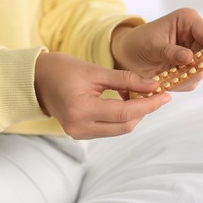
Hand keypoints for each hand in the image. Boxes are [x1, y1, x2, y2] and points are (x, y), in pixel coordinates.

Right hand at [34, 52, 171, 138]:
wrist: (37, 79)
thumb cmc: (62, 69)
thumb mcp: (95, 70)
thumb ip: (125, 79)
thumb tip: (152, 85)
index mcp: (81, 110)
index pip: (124, 113)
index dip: (148, 105)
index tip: (165, 95)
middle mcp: (80, 128)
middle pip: (124, 126)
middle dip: (144, 111)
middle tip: (155, 94)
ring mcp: (79, 133)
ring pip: (118, 129)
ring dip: (134, 114)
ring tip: (141, 95)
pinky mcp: (81, 132)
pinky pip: (108, 129)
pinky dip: (121, 117)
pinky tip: (126, 102)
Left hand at [111, 8, 202, 90]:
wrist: (127, 55)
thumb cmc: (137, 43)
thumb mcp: (152, 46)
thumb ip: (171, 52)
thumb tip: (190, 58)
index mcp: (187, 20)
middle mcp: (194, 35)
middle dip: (197, 69)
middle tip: (181, 76)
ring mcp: (193, 51)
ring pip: (202, 70)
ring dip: (186, 77)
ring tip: (166, 75)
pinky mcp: (189, 66)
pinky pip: (193, 79)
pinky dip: (181, 82)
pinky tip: (167, 78)